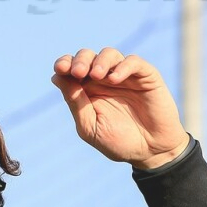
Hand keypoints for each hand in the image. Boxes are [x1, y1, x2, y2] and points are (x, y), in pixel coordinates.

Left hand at [52, 47, 189, 168]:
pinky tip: (114, 79)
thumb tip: (56, 77)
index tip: (60, 69)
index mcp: (87, 91)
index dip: (64, 64)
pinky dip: (123, 66)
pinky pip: (134, 62)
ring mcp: (125, 76)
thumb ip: (75, 103)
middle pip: (88, 57)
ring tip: (96, 75)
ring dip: (100, 61)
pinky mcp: (146, 76)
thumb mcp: (90, 127)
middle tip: (78, 72)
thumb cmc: (118, 143)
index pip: (71, 69)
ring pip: (109, 54)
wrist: (150, 153)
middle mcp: (104, 80)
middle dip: (80, 60)